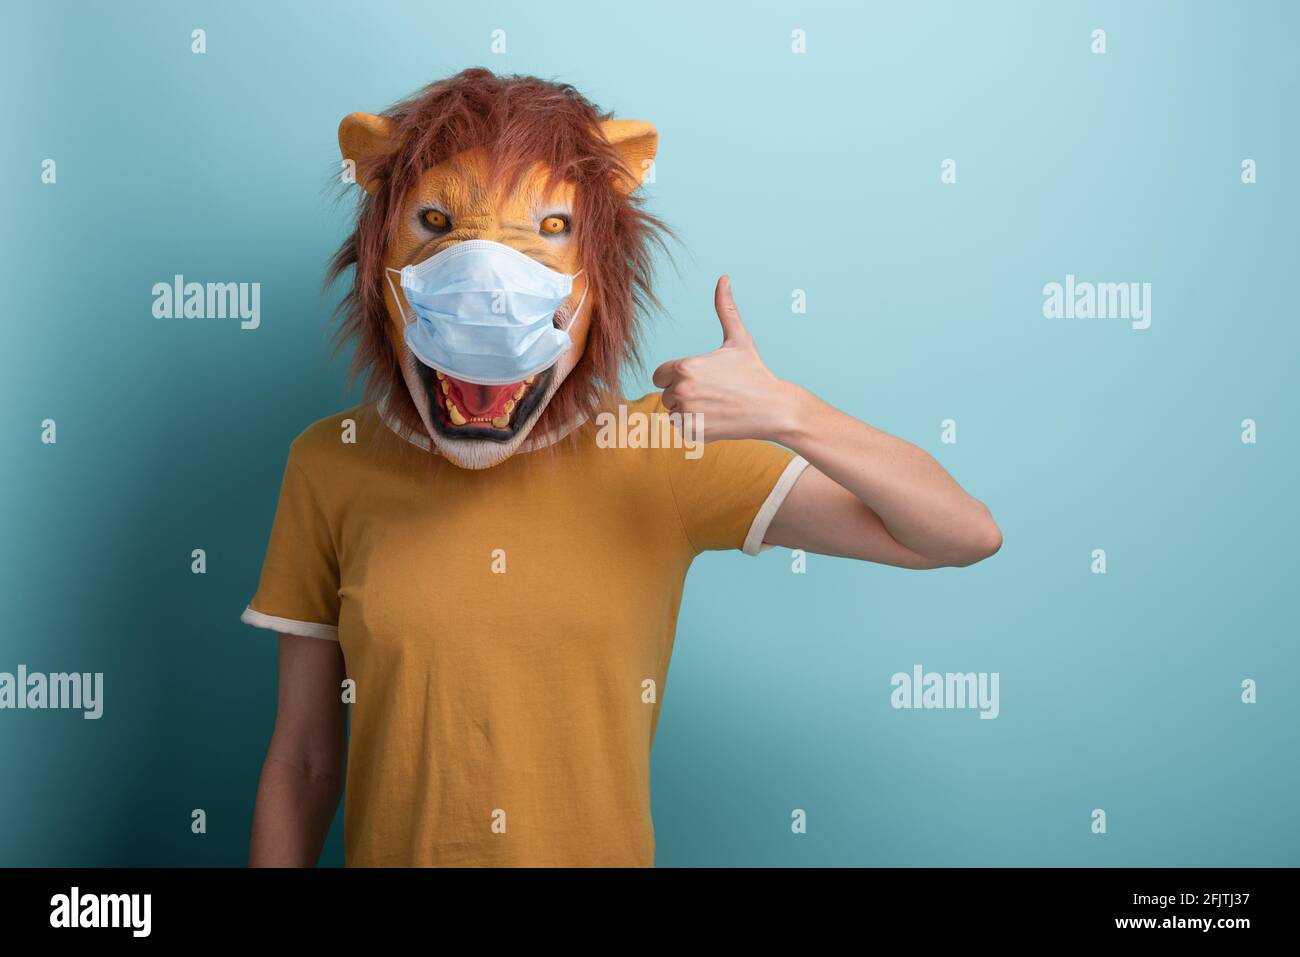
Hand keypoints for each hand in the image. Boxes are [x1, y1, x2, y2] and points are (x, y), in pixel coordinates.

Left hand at [652, 276, 803, 442]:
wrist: (773, 408)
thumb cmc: (754, 372)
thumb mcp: (738, 339)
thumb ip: (725, 309)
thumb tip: (724, 278)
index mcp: (685, 367)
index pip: (660, 375)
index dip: (676, 376)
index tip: (698, 377)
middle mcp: (682, 391)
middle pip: (666, 394)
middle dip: (685, 394)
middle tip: (714, 392)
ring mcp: (687, 414)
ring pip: (674, 412)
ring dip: (689, 410)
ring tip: (716, 405)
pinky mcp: (693, 433)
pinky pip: (682, 428)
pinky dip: (695, 426)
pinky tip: (717, 418)